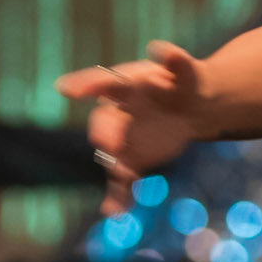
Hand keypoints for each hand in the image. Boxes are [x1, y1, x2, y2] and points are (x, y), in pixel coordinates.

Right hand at [57, 42, 203, 213]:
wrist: (195, 108)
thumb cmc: (182, 82)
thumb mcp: (184, 70)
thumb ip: (175, 61)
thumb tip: (163, 49)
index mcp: (125, 85)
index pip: (102, 82)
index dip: (85, 85)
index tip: (67, 89)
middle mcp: (116, 112)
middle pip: (104, 122)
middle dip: (104, 131)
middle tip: (108, 143)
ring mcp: (123, 137)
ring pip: (112, 153)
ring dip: (113, 165)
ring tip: (121, 175)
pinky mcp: (132, 159)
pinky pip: (122, 178)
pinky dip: (118, 195)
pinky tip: (114, 211)